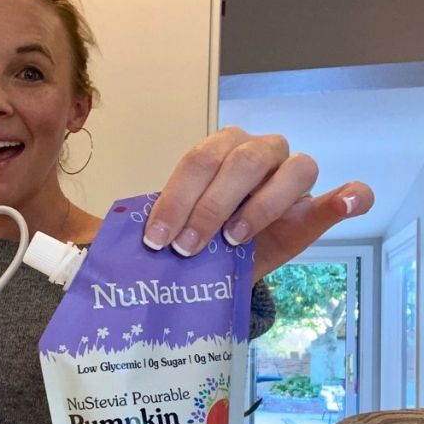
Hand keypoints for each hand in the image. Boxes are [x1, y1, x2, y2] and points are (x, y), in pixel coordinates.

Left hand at [142, 126, 373, 281]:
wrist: (222, 270)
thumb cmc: (192, 247)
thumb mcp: (161, 240)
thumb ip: (130, 238)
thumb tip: (73, 253)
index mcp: (216, 152)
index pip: (197, 162)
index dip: (176, 198)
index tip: (158, 240)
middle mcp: (256, 154)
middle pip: (242, 160)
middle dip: (211, 204)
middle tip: (187, 247)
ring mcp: (290, 176)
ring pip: (289, 168)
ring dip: (262, 204)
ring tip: (234, 240)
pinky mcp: (316, 206)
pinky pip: (342, 193)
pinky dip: (348, 196)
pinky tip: (350, 200)